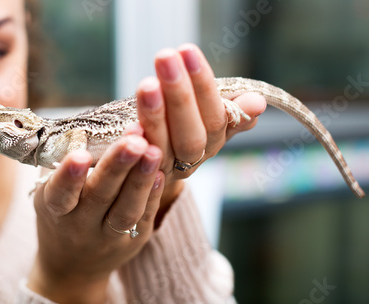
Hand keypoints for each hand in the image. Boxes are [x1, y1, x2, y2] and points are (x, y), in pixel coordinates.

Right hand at [28, 128, 163, 303]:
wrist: (72, 266)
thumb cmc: (61, 214)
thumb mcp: (50, 191)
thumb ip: (63, 163)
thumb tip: (86, 124)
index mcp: (53, 209)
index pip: (59, 194)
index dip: (69, 176)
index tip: (80, 155)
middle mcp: (80, 225)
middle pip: (99, 196)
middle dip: (117, 166)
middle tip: (134, 139)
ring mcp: (108, 236)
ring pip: (125, 210)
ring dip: (140, 179)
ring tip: (153, 151)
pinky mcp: (134, 240)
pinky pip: (144, 217)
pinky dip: (153, 195)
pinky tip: (161, 172)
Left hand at [135, 44, 265, 220]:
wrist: (145, 166)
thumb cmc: (178, 128)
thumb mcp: (207, 119)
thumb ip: (230, 111)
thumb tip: (258, 101)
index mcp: (212, 143)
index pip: (215, 117)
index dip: (203, 85)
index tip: (188, 51)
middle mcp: (190, 162)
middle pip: (191, 136)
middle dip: (180, 95)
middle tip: (166, 56)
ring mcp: (163, 173)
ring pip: (162, 147)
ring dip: (155, 115)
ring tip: (147, 83)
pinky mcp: (136, 179)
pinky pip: (136, 164)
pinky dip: (132, 144)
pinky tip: (129, 125)